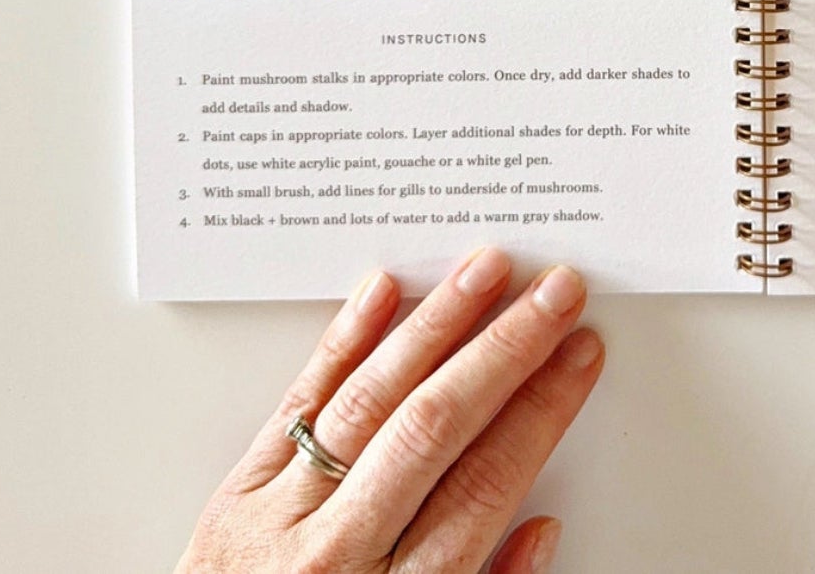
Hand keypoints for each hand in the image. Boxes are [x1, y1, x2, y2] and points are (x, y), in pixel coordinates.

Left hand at [175, 250, 601, 573]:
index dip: (542, 410)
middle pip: (434, 427)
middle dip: (505, 348)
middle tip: (554, 293)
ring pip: (369, 399)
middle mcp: (334, 554)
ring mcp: (278, 518)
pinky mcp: (235, 495)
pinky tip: (382, 292)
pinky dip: (341, 342)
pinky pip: (296, 403)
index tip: (579, 356)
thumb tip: (540, 530)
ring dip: (436, 324)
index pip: (485, 484)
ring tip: (483, 270)